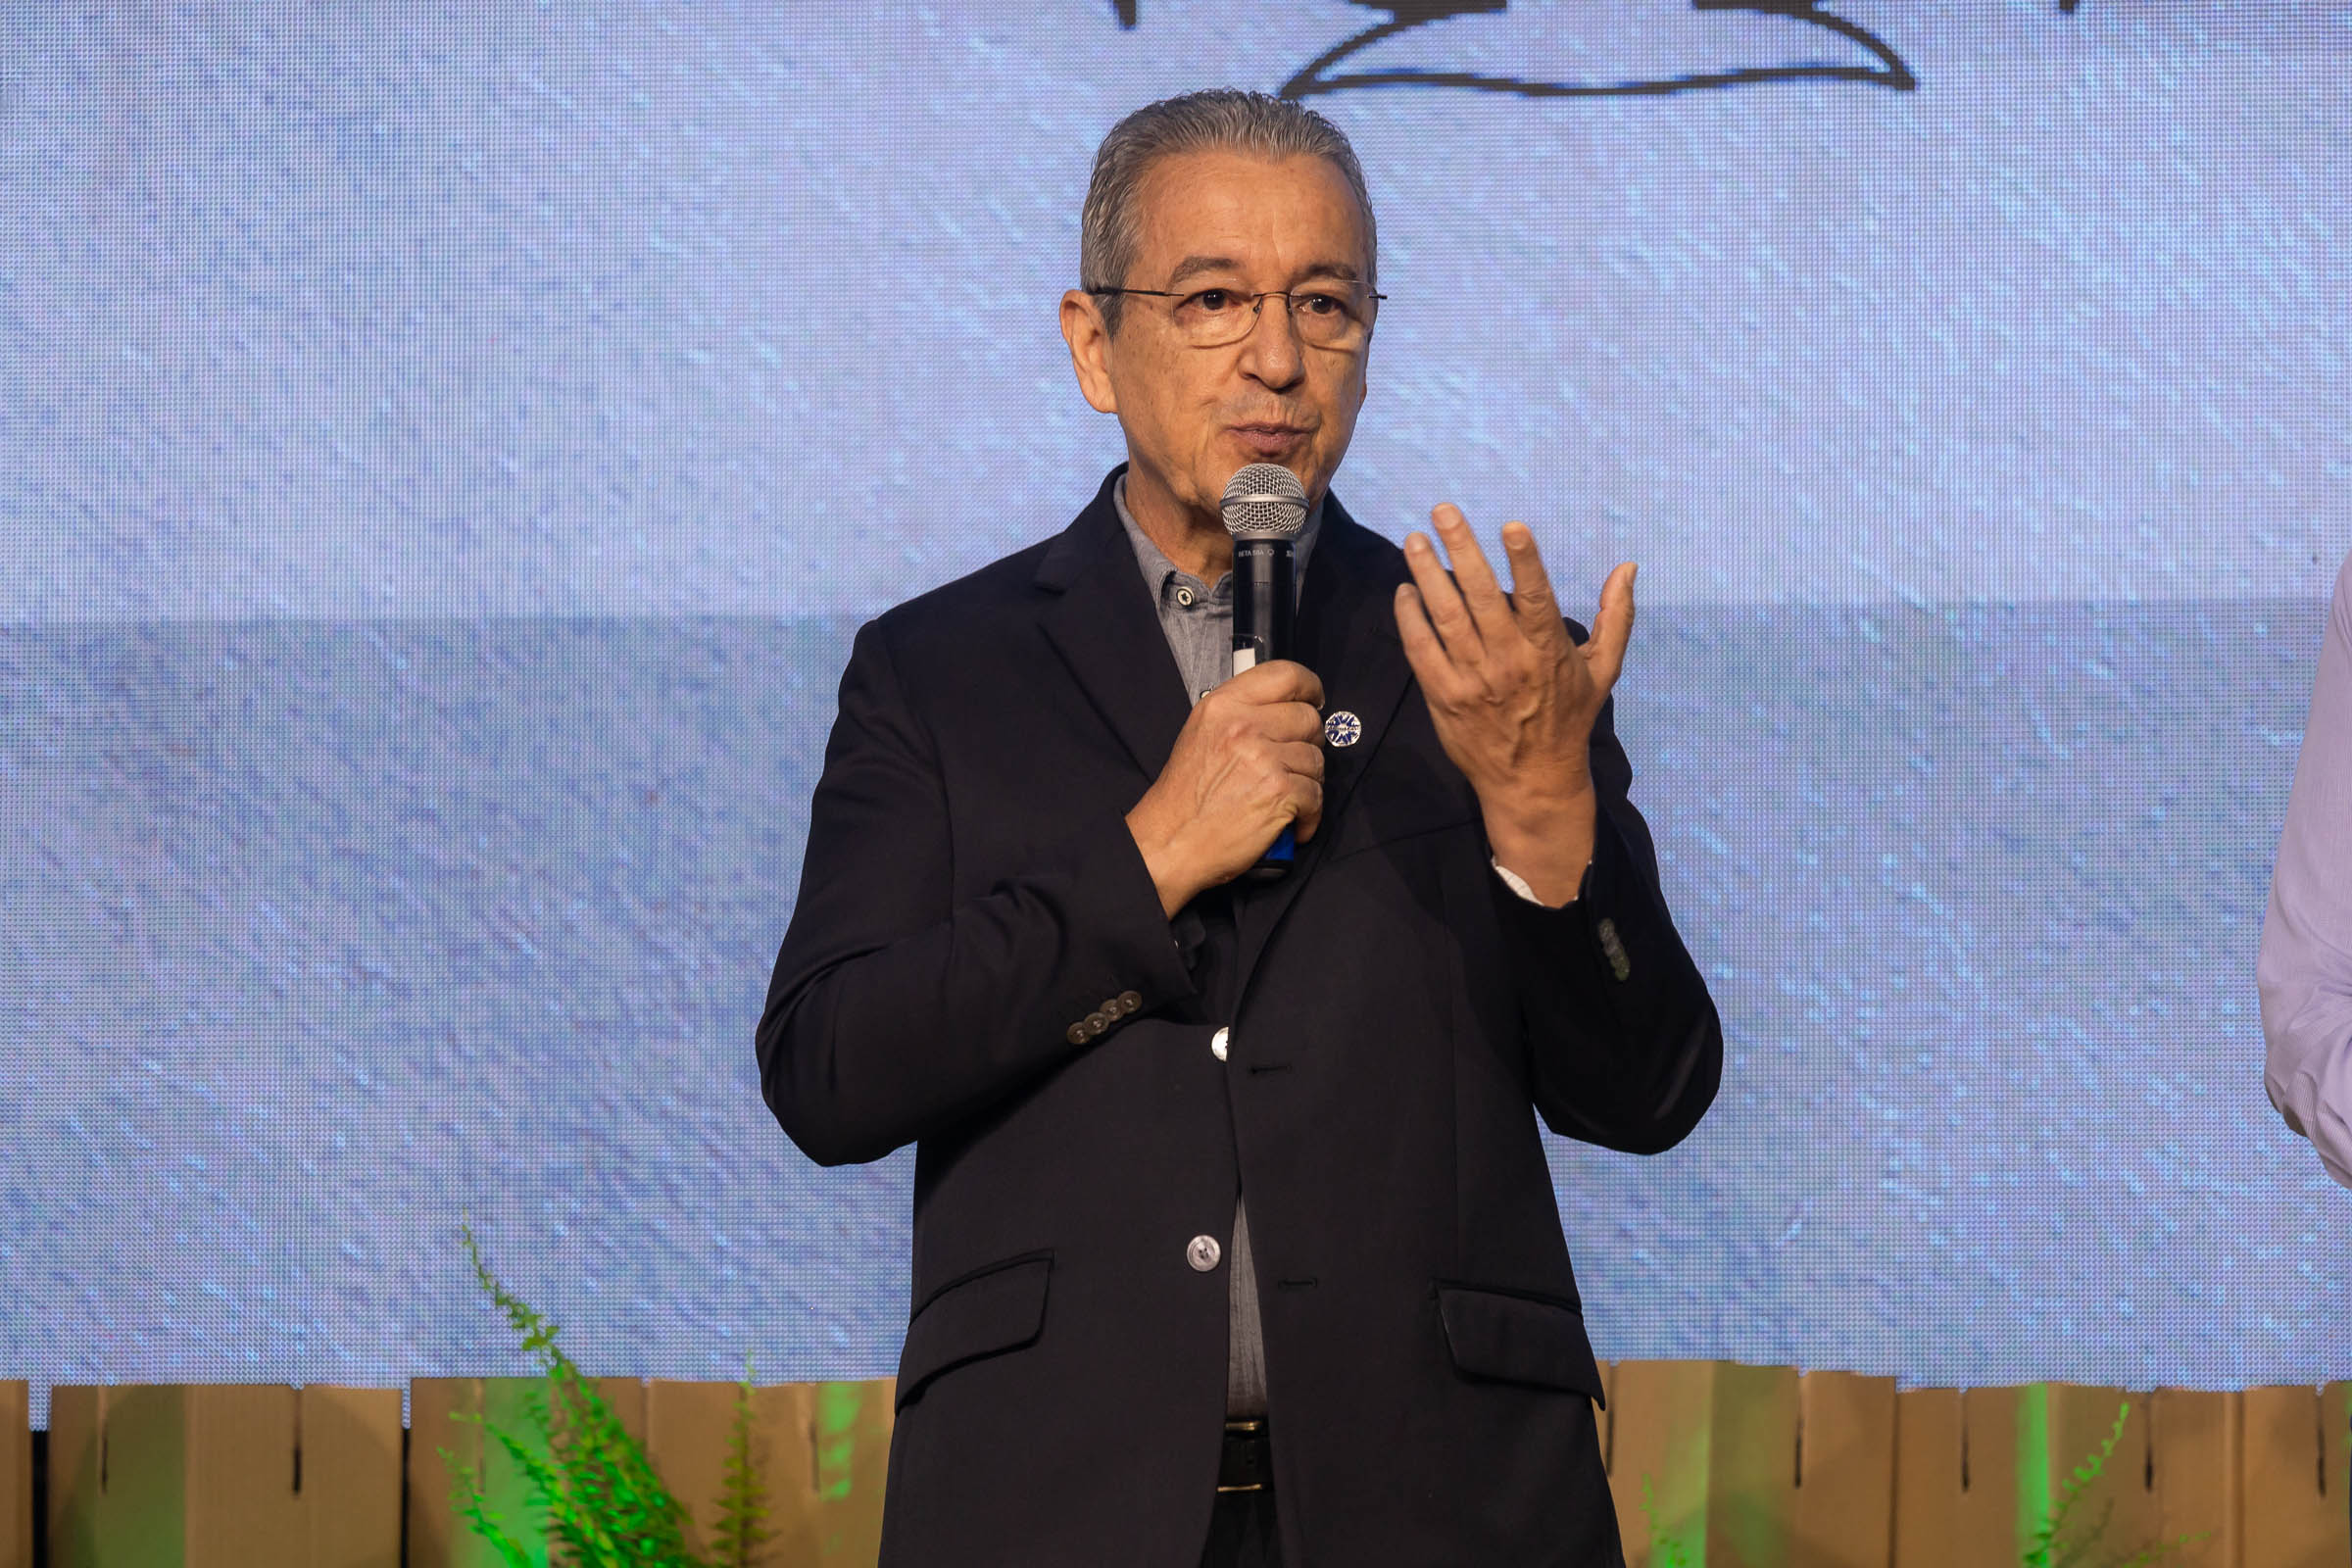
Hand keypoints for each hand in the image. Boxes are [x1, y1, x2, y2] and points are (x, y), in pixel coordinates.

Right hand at [1126, 660, 1326, 916]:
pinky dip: (1308, 814)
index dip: (1309, 687)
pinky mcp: (1279, 792)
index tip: (1315, 700)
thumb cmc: (1184, 797)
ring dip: (1307, 782)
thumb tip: (1284, 710)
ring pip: (1316, 760)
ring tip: (1284, 797)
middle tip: (1293, 763)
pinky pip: (1316, 795)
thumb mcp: (1200, 734)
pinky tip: (1290, 821)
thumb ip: (1239, 714)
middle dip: (1308, 743)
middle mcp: (1243, 726)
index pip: (1285, 675)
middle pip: (1308, 719)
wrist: (1170, 842)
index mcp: (1223, 705)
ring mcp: (1263, 758)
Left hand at [1394, 505, 1635, 905]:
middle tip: (1443, 511)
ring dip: (1427, 574)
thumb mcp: (1603, 670)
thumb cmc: (1568, 718)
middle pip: (1479, 595)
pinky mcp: (1443, 696)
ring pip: (1445, 616)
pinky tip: (1405, 592)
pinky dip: (1410, 618)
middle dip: (1461, 549)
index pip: (1535, 596)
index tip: (1511, 526)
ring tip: (1415, 541)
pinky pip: (1421, 650)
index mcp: (1547, 649)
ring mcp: (1473, 679)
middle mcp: (1508, 660)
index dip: (1524, 560)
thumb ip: (1617, 617)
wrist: (1532, 781)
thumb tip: (1628, 567)